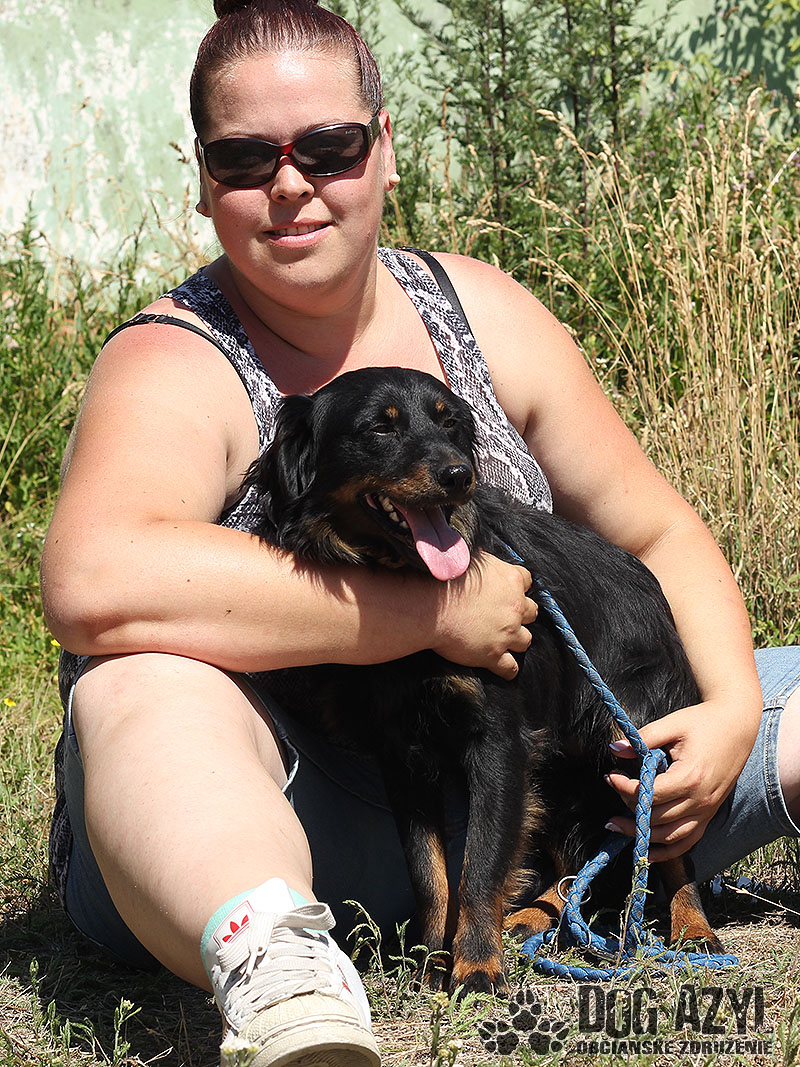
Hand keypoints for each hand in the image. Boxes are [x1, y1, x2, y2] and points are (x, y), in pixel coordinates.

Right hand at [431, 552, 536, 678]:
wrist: (430, 606)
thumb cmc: (445, 579)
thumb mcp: (471, 557)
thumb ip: (485, 562)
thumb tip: (483, 559)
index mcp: (510, 580)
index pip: (527, 580)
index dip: (517, 586)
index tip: (507, 590)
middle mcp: (515, 607)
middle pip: (531, 611)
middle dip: (521, 614)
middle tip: (506, 616)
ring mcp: (507, 633)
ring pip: (525, 640)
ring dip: (517, 640)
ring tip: (504, 640)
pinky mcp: (494, 655)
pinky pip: (511, 668)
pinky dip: (508, 669)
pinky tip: (502, 667)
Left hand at [604, 699, 759, 859]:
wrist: (737, 726)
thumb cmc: (704, 723)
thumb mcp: (672, 724)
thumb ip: (643, 738)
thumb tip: (615, 748)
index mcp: (690, 777)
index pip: (649, 794)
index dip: (624, 788)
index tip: (610, 777)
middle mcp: (700, 800)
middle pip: (656, 817)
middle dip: (629, 807)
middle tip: (613, 791)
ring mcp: (707, 811)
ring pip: (669, 835)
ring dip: (640, 835)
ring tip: (616, 825)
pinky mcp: (709, 814)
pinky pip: (687, 841)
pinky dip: (666, 850)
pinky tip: (647, 852)